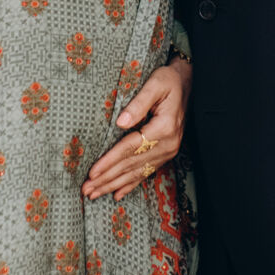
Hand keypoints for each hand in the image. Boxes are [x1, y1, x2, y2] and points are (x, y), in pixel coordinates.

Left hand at [84, 57, 190, 201]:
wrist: (187, 83)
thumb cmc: (168, 80)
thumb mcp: (155, 84)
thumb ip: (139, 102)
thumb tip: (120, 122)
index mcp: (164, 127)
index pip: (130, 148)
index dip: (110, 161)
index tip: (93, 172)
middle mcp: (168, 143)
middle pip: (132, 165)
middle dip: (108, 179)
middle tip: (87, 190)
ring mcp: (168, 151)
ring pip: (137, 172)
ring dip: (115, 185)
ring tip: (95, 194)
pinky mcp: (166, 153)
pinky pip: (146, 172)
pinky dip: (131, 184)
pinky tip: (117, 194)